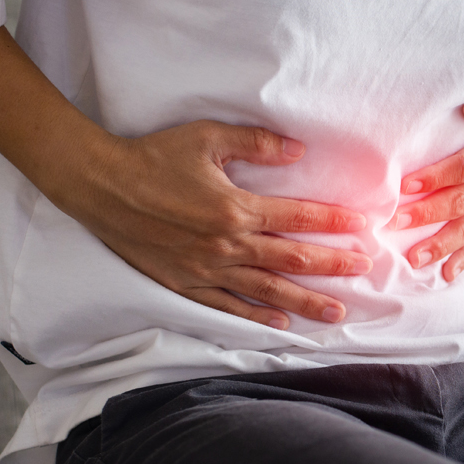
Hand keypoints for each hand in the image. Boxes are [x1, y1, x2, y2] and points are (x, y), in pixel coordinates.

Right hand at [47, 120, 371, 329]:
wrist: (99, 185)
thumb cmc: (153, 156)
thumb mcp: (207, 137)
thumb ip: (256, 144)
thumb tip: (298, 149)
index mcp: (234, 208)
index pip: (297, 218)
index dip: (333, 222)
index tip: (362, 227)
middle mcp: (226, 244)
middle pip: (291, 258)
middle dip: (332, 265)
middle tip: (364, 270)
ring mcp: (206, 269)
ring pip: (266, 290)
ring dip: (304, 301)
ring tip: (336, 312)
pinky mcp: (184, 284)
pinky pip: (227, 306)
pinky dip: (255, 317)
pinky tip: (280, 325)